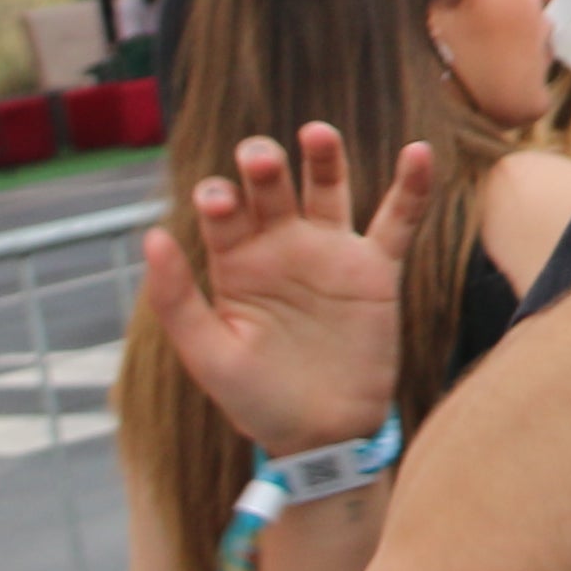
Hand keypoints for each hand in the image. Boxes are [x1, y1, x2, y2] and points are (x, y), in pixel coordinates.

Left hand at [148, 126, 422, 459]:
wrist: (321, 436)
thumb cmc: (257, 400)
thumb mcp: (209, 356)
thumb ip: (177, 299)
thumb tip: (151, 235)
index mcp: (236, 264)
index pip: (224, 214)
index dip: (219, 199)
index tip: (217, 200)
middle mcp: (282, 247)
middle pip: (272, 189)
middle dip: (264, 168)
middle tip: (259, 157)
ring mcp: (331, 254)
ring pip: (328, 189)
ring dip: (323, 158)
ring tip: (316, 134)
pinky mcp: (375, 270)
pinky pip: (398, 220)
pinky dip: (411, 187)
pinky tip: (418, 153)